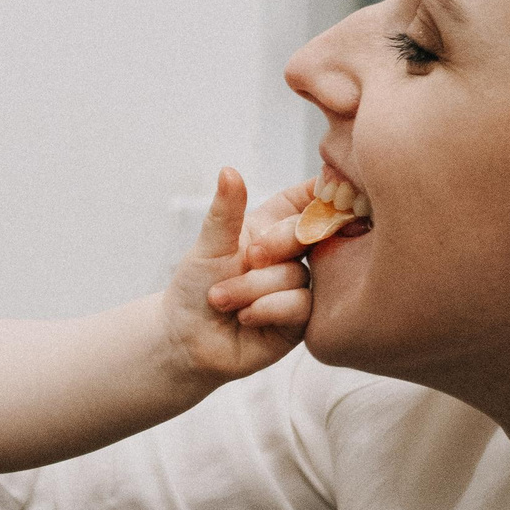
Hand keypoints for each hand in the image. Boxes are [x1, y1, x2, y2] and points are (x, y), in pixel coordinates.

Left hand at [162, 169, 304, 379]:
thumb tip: (228, 171)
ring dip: (253, 288)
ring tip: (222, 299)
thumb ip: (226, 211)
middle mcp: (292, 256)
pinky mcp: (301, 320)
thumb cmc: (195, 287)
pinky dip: (266, 308)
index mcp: (273, 227)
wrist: (186, 339)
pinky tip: (244, 317)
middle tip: (246, 259)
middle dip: (274, 246)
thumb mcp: (209, 244)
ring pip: (298, 275)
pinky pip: (300, 305)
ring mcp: (299, 288)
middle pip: (309, 233)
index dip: (322, 194)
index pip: (308, 199)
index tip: (324, 192)